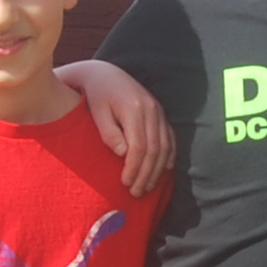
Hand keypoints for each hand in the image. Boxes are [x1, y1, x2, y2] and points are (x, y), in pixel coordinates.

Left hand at [60, 59, 173, 193]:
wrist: (104, 75)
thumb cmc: (96, 97)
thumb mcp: (97, 114)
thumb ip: (109, 134)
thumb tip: (123, 154)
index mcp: (134, 108)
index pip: (139, 146)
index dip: (134, 168)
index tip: (125, 183)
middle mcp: (151, 109)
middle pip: (155, 149)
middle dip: (146, 174)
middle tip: (136, 192)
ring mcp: (159, 110)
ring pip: (165, 146)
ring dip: (157, 170)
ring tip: (146, 186)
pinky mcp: (160, 113)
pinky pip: (170, 138)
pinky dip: (169, 155)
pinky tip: (164, 170)